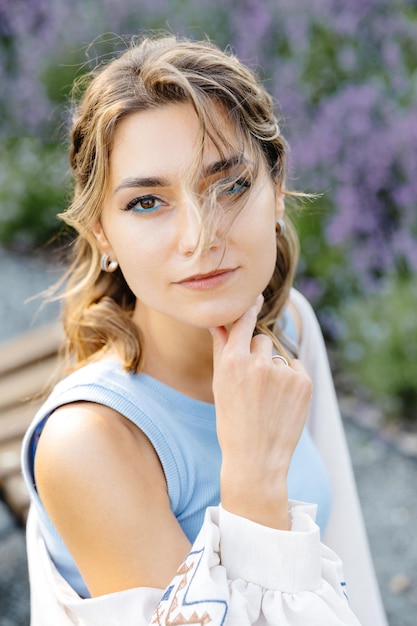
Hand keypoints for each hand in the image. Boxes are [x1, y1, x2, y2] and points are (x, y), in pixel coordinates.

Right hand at [210, 295, 312, 529]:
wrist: (256, 459)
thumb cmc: (232, 422)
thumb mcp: (220, 385)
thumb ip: (221, 349)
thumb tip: (217, 321)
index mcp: (233, 362)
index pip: (242, 321)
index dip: (249, 308)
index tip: (255, 297)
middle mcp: (259, 363)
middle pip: (262, 341)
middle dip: (259, 355)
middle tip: (254, 386)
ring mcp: (284, 373)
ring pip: (279, 356)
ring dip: (276, 370)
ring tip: (268, 399)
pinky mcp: (304, 382)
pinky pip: (296, 368)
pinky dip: (291, 381)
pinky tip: (282, 403)